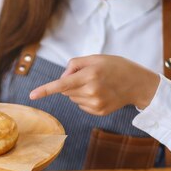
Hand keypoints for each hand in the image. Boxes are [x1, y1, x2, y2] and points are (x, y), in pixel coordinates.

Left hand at [28, 55, 159, 114]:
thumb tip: (62, 78)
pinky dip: (85, 99)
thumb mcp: (96, 58)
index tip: (32, 95)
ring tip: (97, 84)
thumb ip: (75, 65)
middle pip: (65, 90)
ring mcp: (95, 104)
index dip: (45, 90)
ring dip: (78, 91)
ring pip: (72, 98)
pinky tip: (99, 93)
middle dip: (70, 83)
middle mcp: (91, 92)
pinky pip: (81, 105)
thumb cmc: (115, 67)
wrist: (138, 84)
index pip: (62, 84)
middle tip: (89, 76)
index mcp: (90, 76)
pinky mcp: (98, 112)